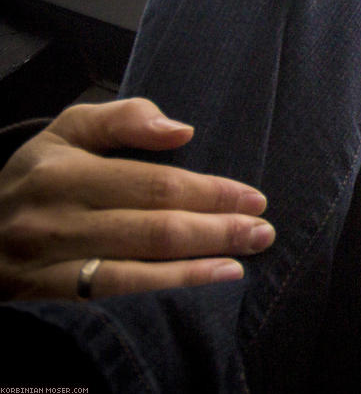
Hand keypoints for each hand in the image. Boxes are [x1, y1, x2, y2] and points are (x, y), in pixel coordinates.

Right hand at [0, 98, 275, 299]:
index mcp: (64, 170)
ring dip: (198, 267)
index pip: (155, 184)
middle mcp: (54, 218)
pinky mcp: (44, 298)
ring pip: (136, 268)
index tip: (254, 199)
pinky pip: (113, 297)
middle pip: (153, 228)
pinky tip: (202, 286)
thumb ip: (124, 119)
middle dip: (217, 230)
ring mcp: (46, 263)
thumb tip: (180, 130)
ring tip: (243, 262)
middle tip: (263, 232)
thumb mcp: (68, 132)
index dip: (211, 193)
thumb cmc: (39, 177)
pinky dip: (164, 292)